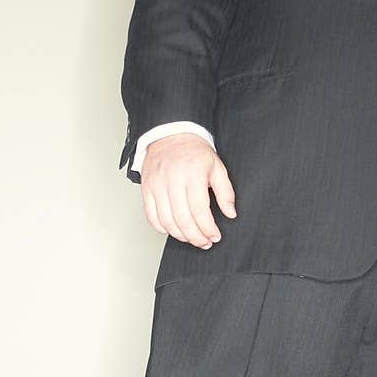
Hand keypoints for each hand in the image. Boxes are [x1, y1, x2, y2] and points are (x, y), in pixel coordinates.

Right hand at [140, 133, 236, 248]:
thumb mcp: (217, 167)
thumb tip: (230, 213)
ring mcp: (157, 185)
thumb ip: (226, 192)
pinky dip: (162, 228)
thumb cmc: (194, 152)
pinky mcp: (146, 189)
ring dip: (180, 236)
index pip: (199, 210)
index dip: (208, 228)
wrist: (170, 134)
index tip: (215, 236)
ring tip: (191, 238)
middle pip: (183, 219)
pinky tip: (173, 230)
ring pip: (166, 221)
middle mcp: (172, 181)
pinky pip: (151, 216)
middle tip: (205, 243)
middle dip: (196, 237)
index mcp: (193, 175)